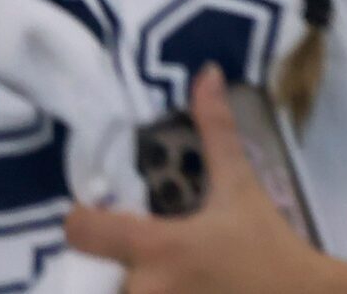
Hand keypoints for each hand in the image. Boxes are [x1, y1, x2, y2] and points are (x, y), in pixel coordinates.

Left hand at [64, 69, 346, 293]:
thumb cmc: (267, 244)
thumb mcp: (241, 187)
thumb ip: (217, 132)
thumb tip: (206, 73)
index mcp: (157, 247)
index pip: (80, 230)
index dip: (84, 219)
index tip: (105, 216)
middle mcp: (143, 289)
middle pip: (93, 270)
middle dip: (115, 262)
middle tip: (153, 255)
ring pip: (112, 292)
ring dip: (129, 284)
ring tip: (171, 276)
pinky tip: (182, 288)